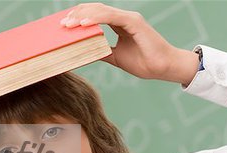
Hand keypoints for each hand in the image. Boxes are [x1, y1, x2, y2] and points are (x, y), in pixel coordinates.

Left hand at [60, 3, 198, 84]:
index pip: (96, 15)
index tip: (65, 25)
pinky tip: (83, 24)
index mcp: (120, 24)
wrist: (163, 68)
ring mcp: (129, 18)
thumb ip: (102, 52)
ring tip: (69, 24)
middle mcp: (124, 18)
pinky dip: (96, 19)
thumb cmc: (144, 63)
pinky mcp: (134, 22)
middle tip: (62, 24)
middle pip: (96, 10)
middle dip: (77, 15)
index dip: (80, 17)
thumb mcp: (116, 57)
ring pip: (101, 11)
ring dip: (83, 16)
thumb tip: (85, 53)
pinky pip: (111, 17)